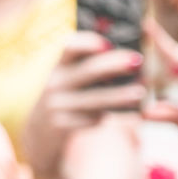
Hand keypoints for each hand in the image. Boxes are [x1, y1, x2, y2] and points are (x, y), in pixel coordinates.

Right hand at [21, 31, 145, 175]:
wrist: (37, 135)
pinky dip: (106, 116)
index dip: (89, 43)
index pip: (70, 47)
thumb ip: (86, 67)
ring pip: (95, 99)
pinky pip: (92, 120)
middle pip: (89, 70)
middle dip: (116, 64)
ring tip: (140, 92)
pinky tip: (117, 115)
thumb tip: (123, 56)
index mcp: (58, 67)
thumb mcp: (65, 81)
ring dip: (120, 95)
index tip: (108, 44)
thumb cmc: (63, 101)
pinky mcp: (63, 126)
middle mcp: (55, 84)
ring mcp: (58, 106)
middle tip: (137, 62)